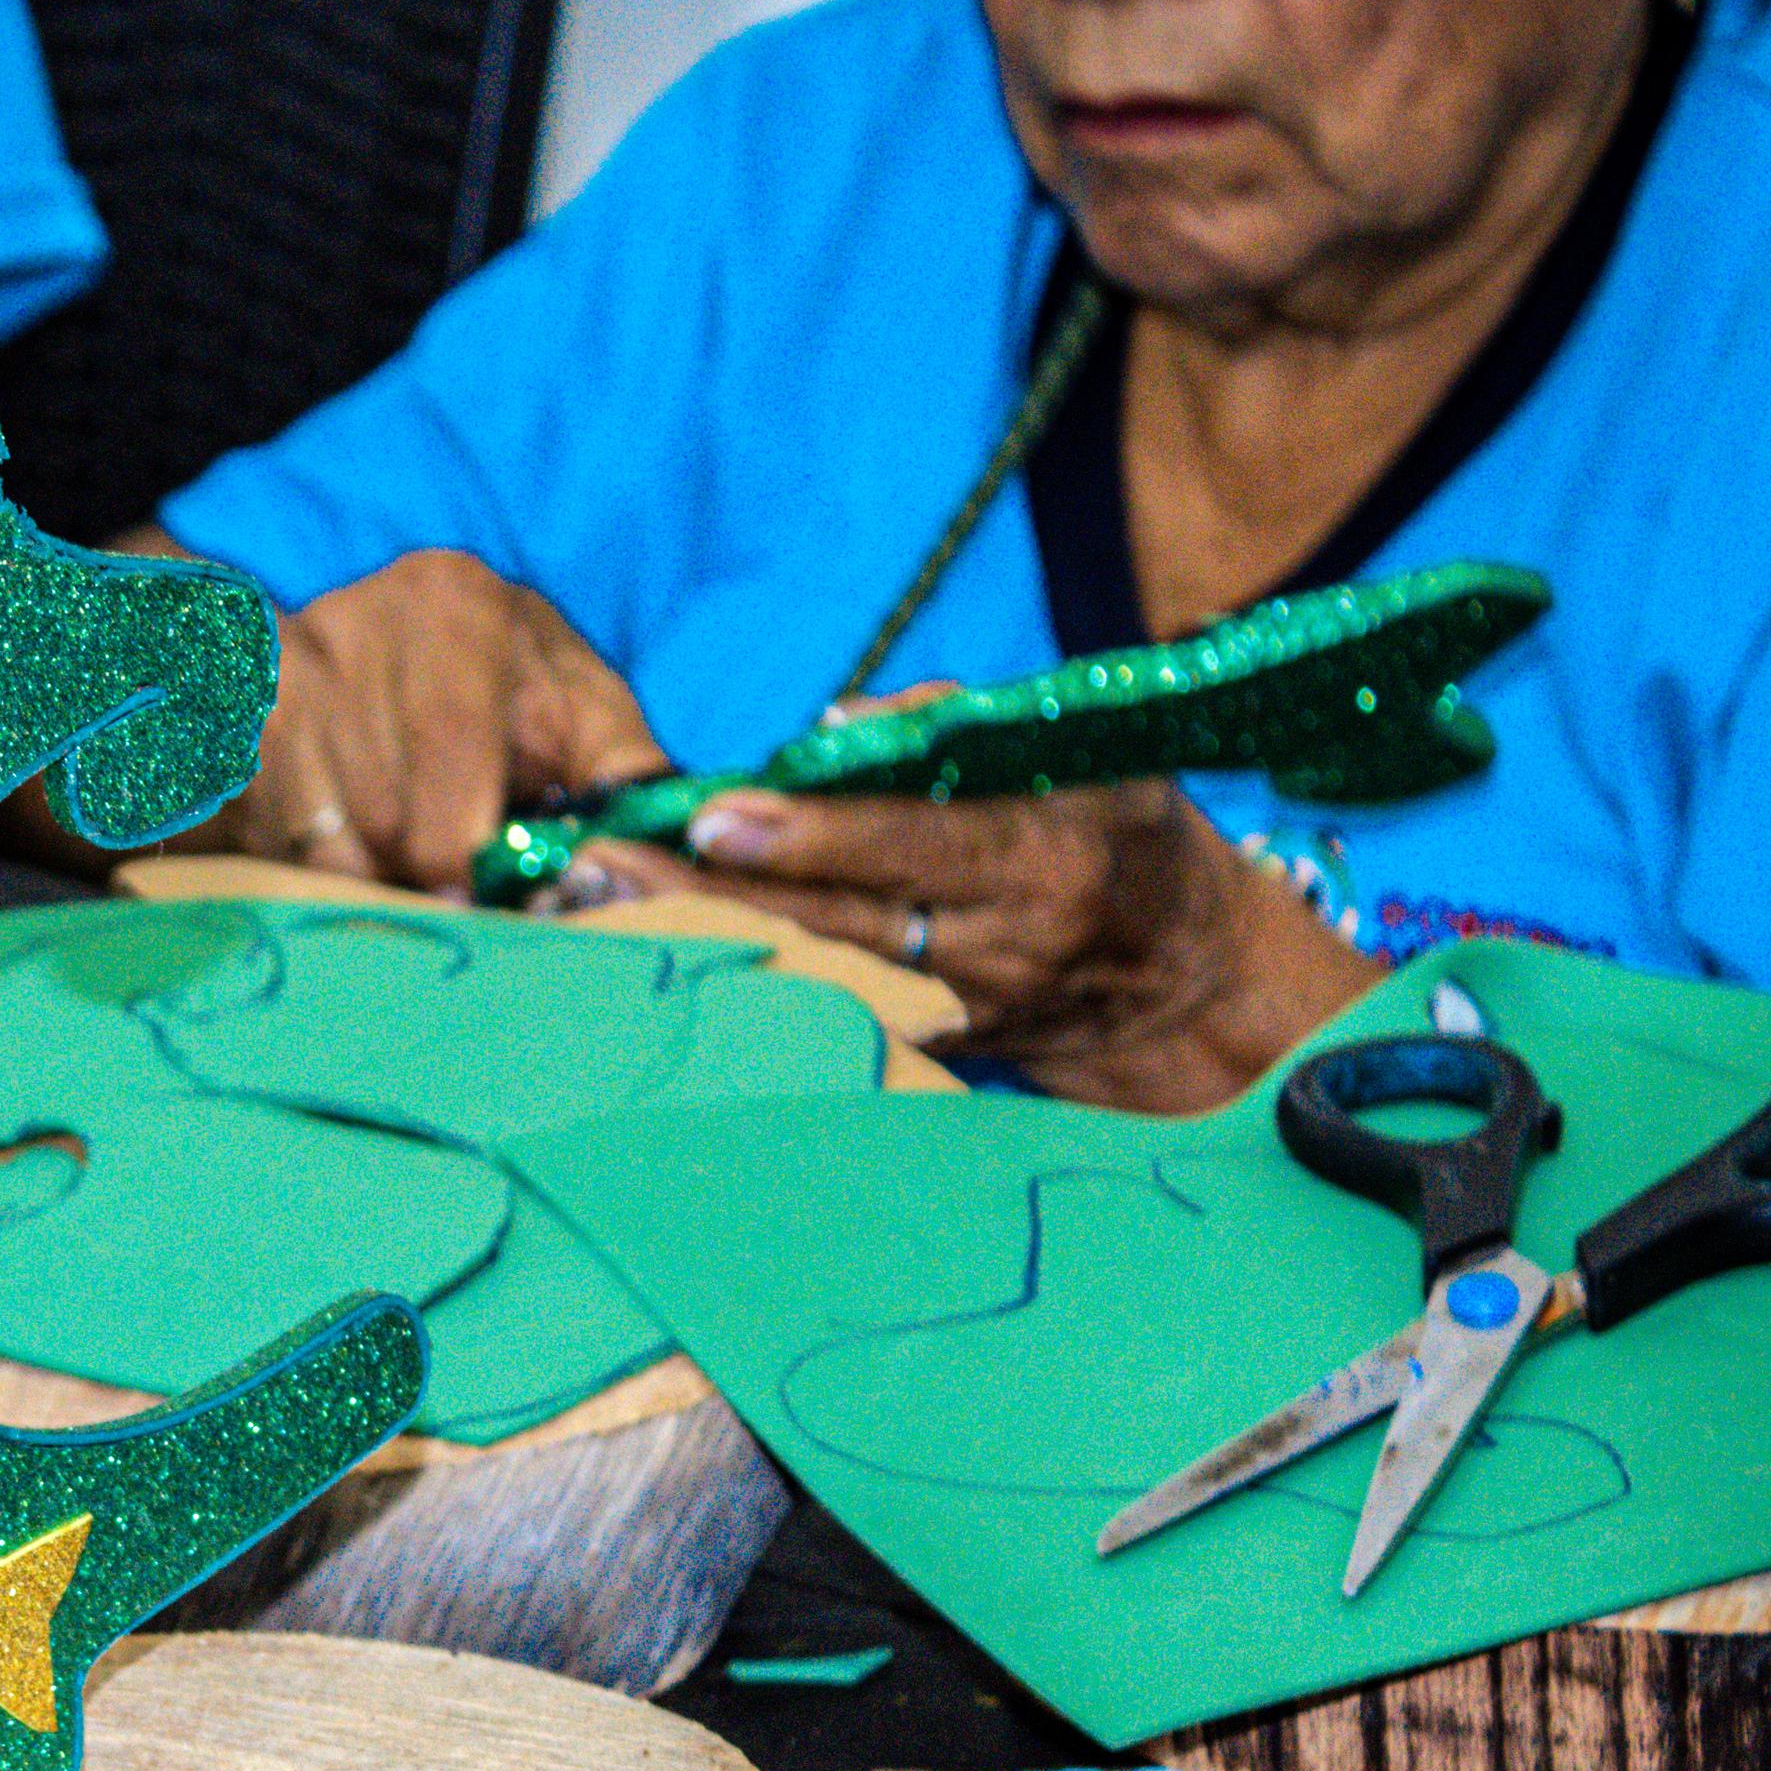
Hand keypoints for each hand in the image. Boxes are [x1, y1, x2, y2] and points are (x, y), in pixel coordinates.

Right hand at [155, 544, 668, 891]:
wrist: (369, 633)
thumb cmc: (502, 680)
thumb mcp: (578, 703)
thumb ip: (626, 771)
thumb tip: (663, 856)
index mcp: (455, 606)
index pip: (452, 767)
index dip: (472, 864)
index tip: (493, 905)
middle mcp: (354, 624)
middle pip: (388, 823)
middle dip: (429, 878)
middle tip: (459, 891)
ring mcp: (280, 676)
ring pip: (324, 844)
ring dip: (374, 878)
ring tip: (407, 859)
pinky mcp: (231, 724)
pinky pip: (270, 841)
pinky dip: (314, 864)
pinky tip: (348, 840)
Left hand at [577, 755, 1374, 1111]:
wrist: (1182, 981)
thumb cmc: (1120, 830)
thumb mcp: (1082, 752)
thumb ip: (964, 724)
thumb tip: (839, 720)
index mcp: (1041, 855)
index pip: (913, 843)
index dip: (814, 835)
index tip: (716, 818)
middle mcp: (997, 944)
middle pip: (835, 921)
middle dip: (711, 894)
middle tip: (595, 865)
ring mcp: (960, 1009)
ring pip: (814, 974)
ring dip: (699, 939)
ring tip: (588, 905)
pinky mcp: (931, 1050)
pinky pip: (823, 1014)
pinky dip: (733, 986)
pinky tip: (642, 960)